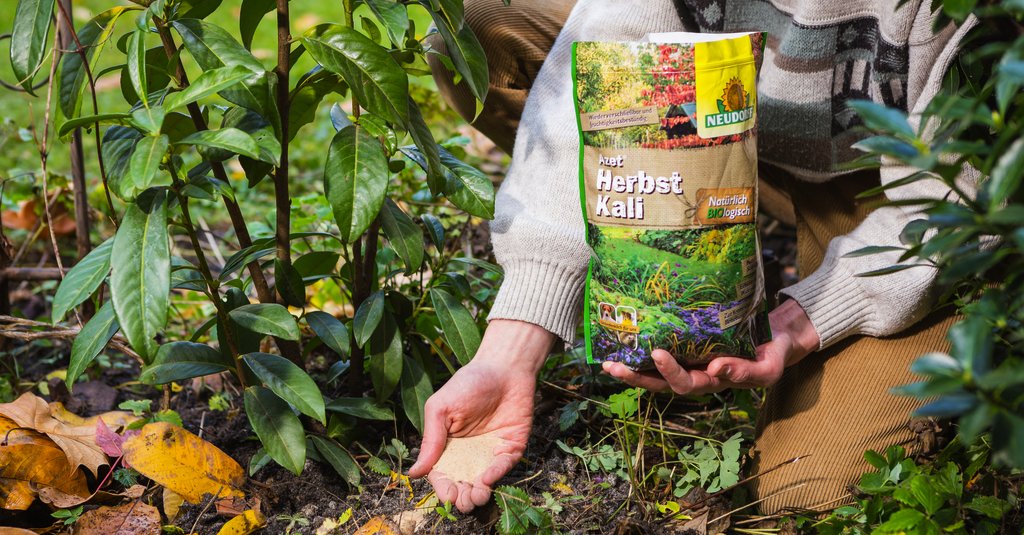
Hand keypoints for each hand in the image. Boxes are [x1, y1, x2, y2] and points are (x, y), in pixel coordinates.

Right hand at [407, 320, 552, 511]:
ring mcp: (490, 452)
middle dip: (463, 496)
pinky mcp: (511, 448)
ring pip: (483, 481)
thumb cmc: (468, 383)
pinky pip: (504, 466)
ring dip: (480, 492)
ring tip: (477, 496)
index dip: (444, 488)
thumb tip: (414, 473)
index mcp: (447, 446)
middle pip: (463, 482)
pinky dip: (497, 474)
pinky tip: (488, 476)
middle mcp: (469, 453)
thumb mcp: (440, 409)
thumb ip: (430, 440)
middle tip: (464, 501)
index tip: (447, 496)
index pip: (443, 474)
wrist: (503, 367)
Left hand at [603, 299, 819, 394]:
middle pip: (660, 383)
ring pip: (654, 372)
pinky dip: (640, 351)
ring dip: (631, 368)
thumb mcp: (768, 367)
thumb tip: (715, 368)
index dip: (671, 372)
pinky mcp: (686, 346)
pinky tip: (622, 340)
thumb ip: (745, 372)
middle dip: (636, 377)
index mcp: (712, 382)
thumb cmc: (773, 353)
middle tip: (613, 366)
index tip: (659, 353)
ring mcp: (690, 361)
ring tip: (607, 360)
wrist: (777, 337)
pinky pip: (660, 352)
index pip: (686, 383)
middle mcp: (696, 374)